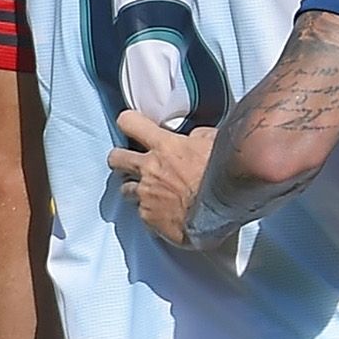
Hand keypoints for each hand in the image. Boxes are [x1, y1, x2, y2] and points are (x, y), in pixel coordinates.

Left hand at [107, 112, 215, 245]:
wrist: (222, 212)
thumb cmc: (223, 178)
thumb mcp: (217, 143)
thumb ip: (199, 136)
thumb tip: (194, 136)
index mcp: (165, 146)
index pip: (130, 122)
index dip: (129, 121)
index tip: (132, 124)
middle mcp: (149, 168)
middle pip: (116, 158)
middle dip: (120, 159)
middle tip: (130, 162)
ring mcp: (146, 194)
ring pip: (125, 189)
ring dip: (136, 189)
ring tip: (153, 192)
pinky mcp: (149, 217)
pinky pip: (142, 213)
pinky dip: (151, 212)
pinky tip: (166, 212)